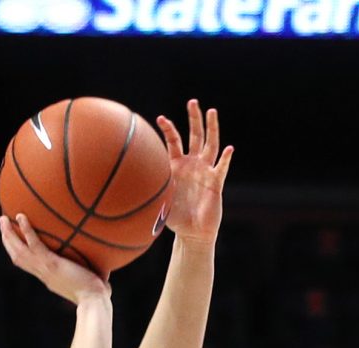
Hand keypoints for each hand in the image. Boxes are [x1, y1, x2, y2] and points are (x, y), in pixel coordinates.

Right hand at [1, 213, 111, 304]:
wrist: (94, 302)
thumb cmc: (98, 296)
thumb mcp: (91, 281)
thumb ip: (93, 270)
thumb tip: (106, 264)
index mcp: (49, 278)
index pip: (30, 264)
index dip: (21, 252)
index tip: (17, 241)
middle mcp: (43, 274)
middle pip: (18, 257)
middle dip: (9, 241)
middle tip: (3, 225)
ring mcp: (45, 269)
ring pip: (19, 251)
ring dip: (9, 235)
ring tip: (3, 219)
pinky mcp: (51, 264)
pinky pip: (34, 244)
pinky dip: (26, 230)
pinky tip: (21, 216)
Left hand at [158, 100, 233, 242]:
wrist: (191, 234)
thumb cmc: (174, 218)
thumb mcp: (158, 198)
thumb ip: (150, 187)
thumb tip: (130, 181)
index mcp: (177, 165)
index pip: (174, 141)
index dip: (169, 129)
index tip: (161, 118)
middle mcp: (193, 164)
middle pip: (195, 136)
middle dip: (194, 118)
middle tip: (193, 101)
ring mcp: (205, 172)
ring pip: (210, 145)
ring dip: (211, 128)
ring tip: (211, 111)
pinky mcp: (215, 183)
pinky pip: (221, 169)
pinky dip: (224, 159)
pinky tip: (229, 149)